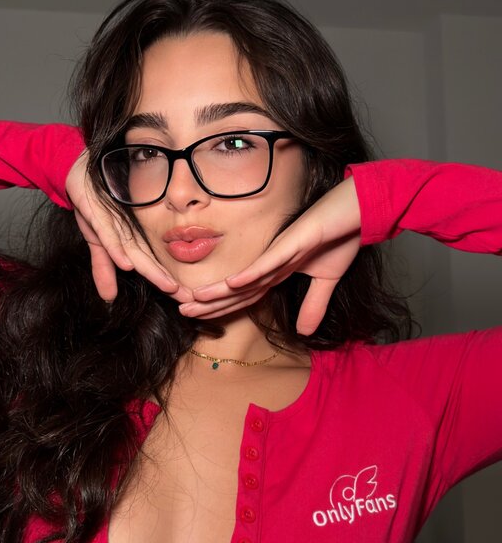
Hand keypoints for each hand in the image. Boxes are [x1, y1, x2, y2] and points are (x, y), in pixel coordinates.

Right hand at [65, 150, 193, 303]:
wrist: (76, 168)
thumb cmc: (93, 204)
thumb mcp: (96, 240)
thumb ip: (103, 267)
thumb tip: (108, 298)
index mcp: (130, 235)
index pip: (150, 263)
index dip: (164, 282)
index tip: (184, 300)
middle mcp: (127, 228)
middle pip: (148, 259)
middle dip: (165, 280)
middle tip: (186, 297)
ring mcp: (113, 219)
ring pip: (135, 248)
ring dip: (151, 268)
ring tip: (167, 285)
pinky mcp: (96, 209)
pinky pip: (108, 232)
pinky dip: (116, 248)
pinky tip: (126, 263)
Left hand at [177, 176, 362, 335]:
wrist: (360, 209)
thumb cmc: (342, 237)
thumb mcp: (327, 280)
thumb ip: (313, 305)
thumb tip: (305, 333)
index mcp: (278, 269)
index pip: (246, 294)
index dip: (223, 307)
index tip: (199, 318)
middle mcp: (274, 260)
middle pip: (238, 288)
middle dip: (211, 302)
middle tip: (182, 311)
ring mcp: (283, 250)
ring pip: (248, 276)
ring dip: (221, 291)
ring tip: (195, 300)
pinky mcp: (296, 240)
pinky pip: (270, 261)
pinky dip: (252, 274)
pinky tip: (232, 283)